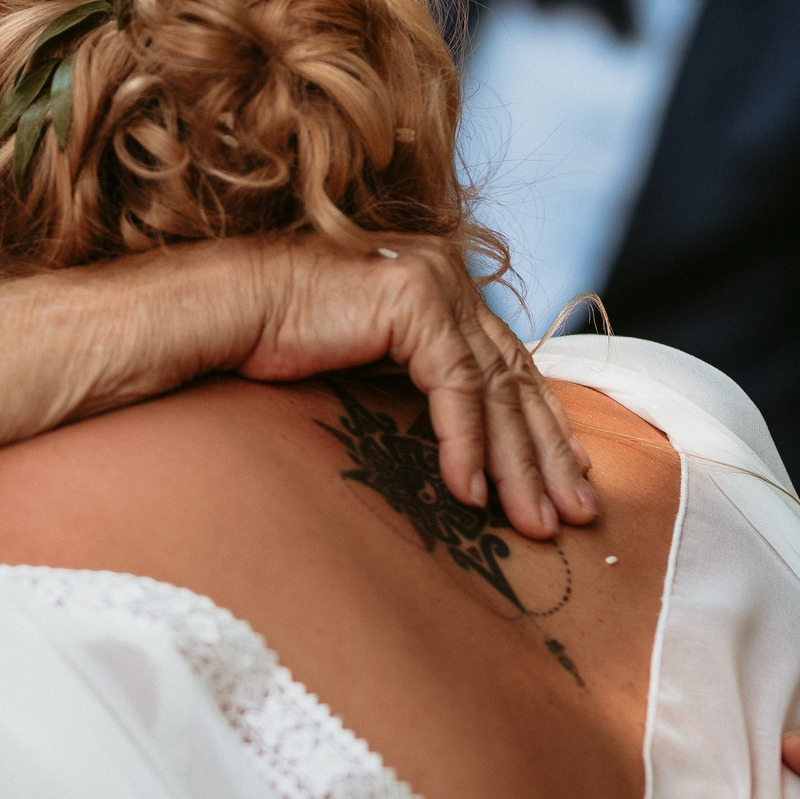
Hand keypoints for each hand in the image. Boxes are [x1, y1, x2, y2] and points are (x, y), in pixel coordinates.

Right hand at [238, 235, 596, 538]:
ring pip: (494, 388)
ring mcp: (435, 281)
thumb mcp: (367, 368)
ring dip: (517, 463)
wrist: (223, 312)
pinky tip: (470, 493)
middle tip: (575, 513)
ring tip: (534, 522)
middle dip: (547, 453)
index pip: (509, 364)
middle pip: (515, 377)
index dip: (543, 424)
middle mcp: (448, 276)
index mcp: (441, 287)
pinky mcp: (413, 299)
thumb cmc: (277, 344)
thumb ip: (415, 384)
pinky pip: (455, 388)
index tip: (571, 475)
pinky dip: (466, 445)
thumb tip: (462, 446)